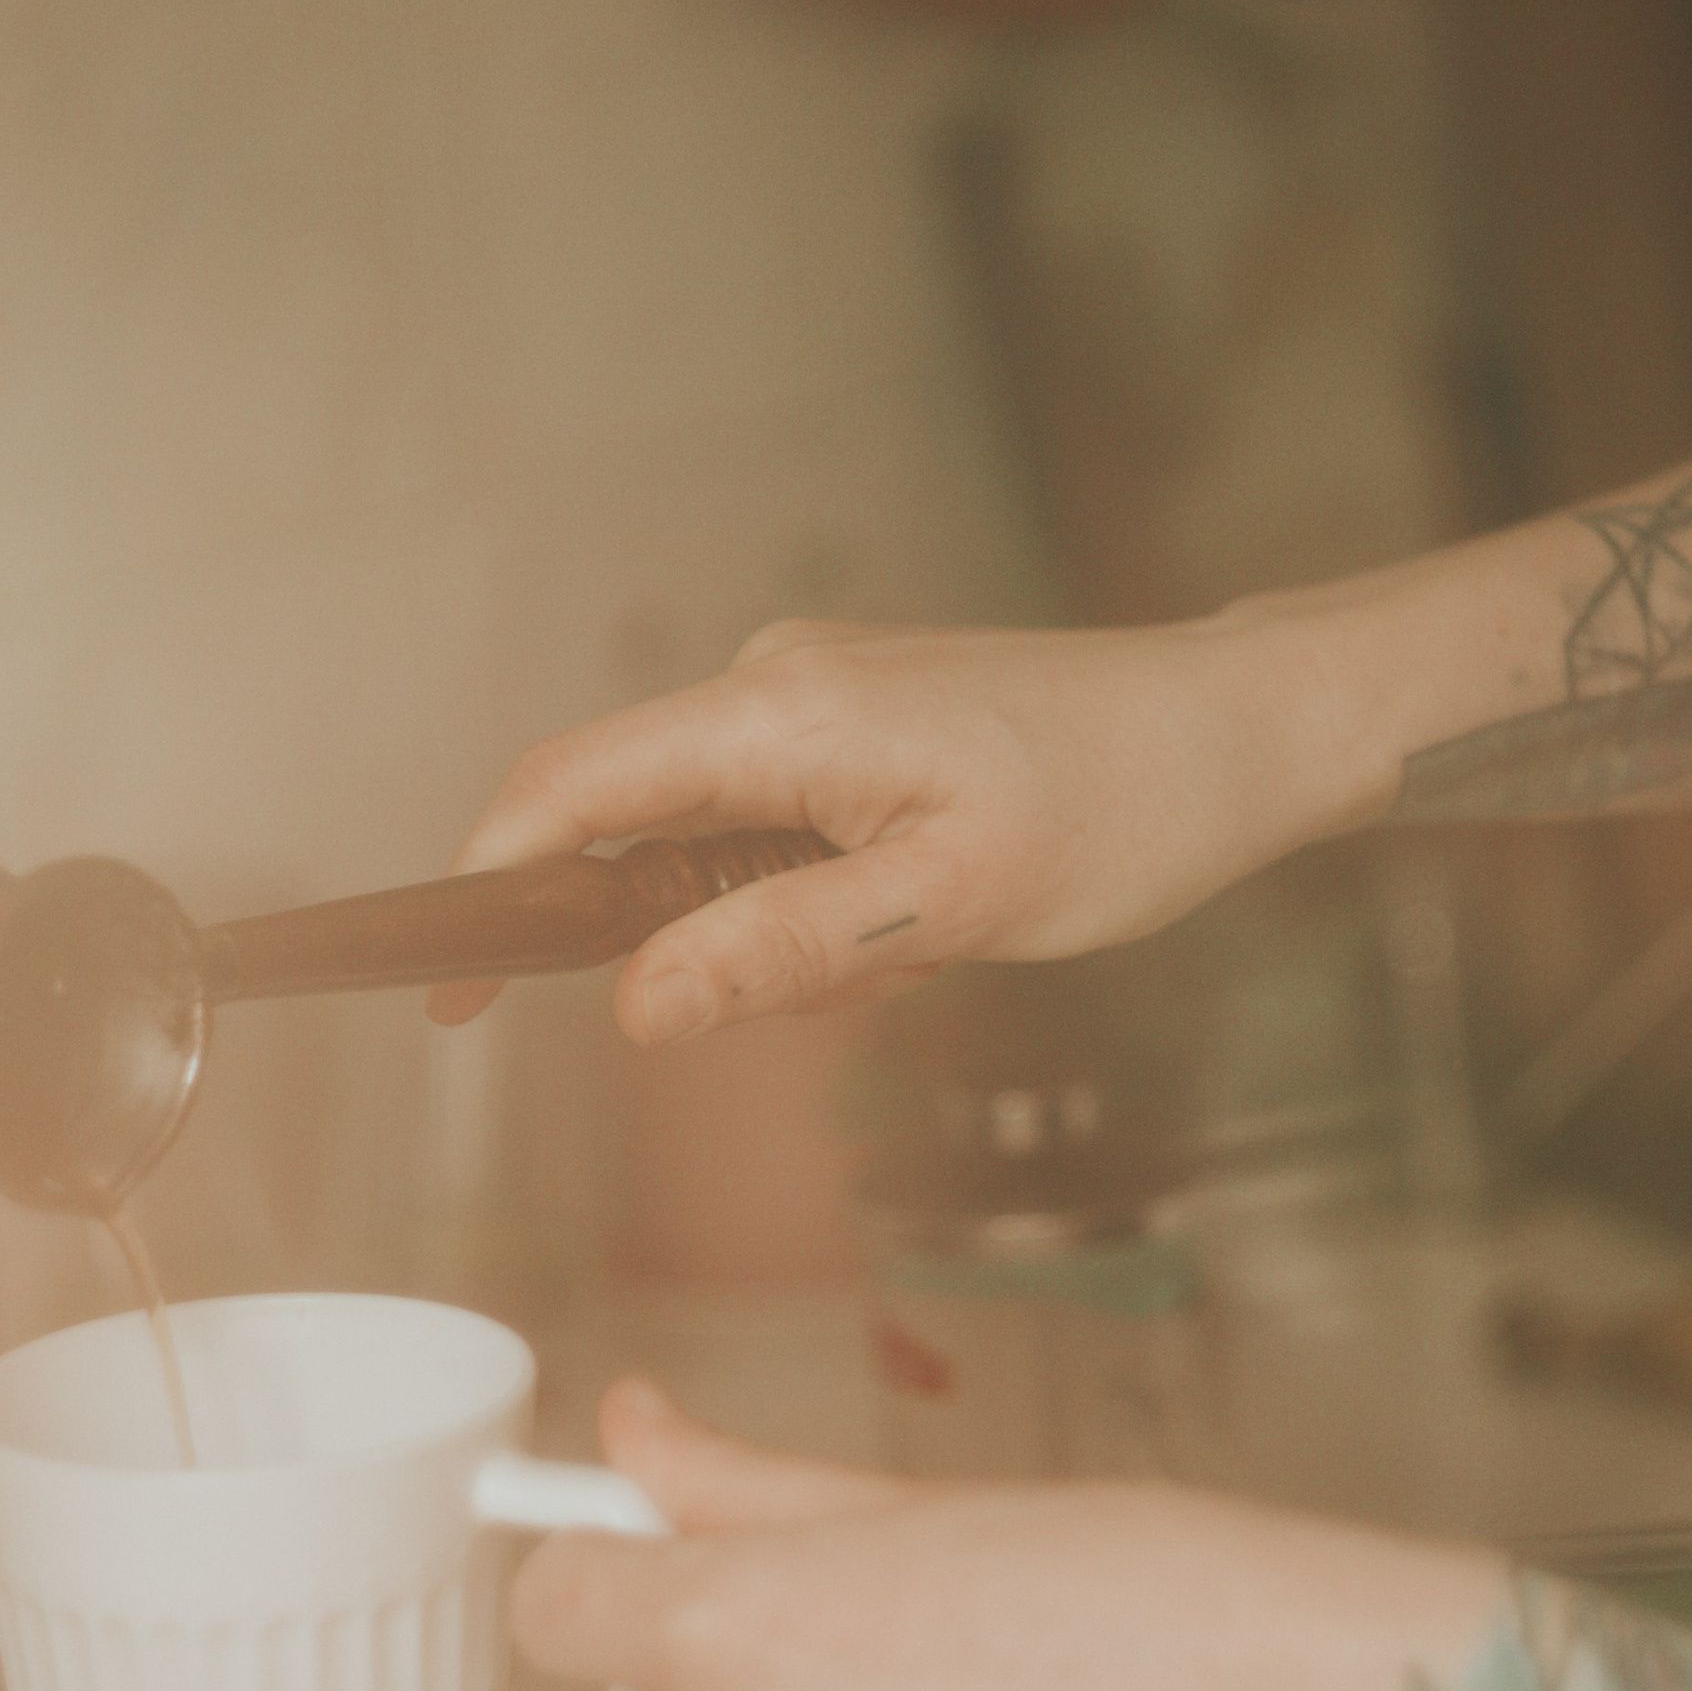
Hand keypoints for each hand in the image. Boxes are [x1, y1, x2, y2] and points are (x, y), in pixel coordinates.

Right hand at [433, 602, 1394, 1042]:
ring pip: (712, 843)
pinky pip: (775, 827)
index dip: (489, 886)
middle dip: (688, 939)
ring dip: (777, 929)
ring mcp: (815, 694)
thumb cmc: (1122, 809)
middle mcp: (775, 683)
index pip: (567, 789)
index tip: (450, 991)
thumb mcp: (949, 912)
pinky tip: (928, 917)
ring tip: (926, 941)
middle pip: (632, 823)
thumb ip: (776, 953)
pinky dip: (819, 898)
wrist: (1241, 732)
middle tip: (845, 981)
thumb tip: (631, 1007)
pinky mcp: (854, 719)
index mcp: (779, 715)